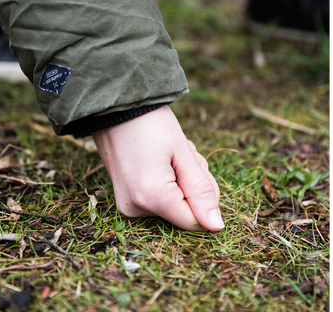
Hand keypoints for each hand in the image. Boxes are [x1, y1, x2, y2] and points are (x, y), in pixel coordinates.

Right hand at [92, 105, 223, 230]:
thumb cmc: (151, 123)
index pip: (196, 220)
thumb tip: (217, 226)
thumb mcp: (184, 153)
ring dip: (182, 178)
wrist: (115, 107)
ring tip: (166, 153)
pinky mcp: (128, 201)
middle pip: (186, 210)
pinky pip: (162, 198)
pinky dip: (169, 180)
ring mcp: (129, 206)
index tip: (194, 167)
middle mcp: (136, 209)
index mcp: (151, 197)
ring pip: (177, 203)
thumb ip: (202, 191)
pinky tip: (158, 159)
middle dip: (194, 183)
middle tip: (180, 155)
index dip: (205, 195)